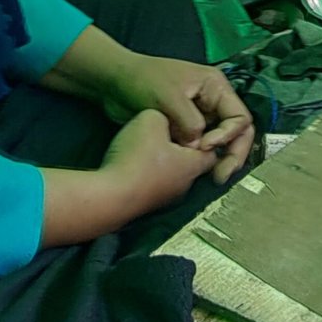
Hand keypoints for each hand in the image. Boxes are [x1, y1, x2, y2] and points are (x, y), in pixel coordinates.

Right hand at [101, 110, 217, 213]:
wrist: (110, 197)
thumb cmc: (136, 158)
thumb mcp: (151, 119)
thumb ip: (165, 115)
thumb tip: (164, 121)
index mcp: (193, 165)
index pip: (211, 149)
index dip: (201, 134)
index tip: (185, 124)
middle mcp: (184, 186)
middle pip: (189, 161)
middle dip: (179, 146)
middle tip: (163, 132)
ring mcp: (165, 199)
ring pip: (170, 174)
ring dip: (161, 160)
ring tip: (143, 146)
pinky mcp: (146, 206)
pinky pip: (152, 184)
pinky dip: (146, 173)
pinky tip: (131, 163)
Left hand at [105, 54, 253, 182]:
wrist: (114, 82)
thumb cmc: (142, 81)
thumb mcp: (169, 98)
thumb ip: (189, 123)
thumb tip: (200, 148)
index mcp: (215, 87)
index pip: (239, 117)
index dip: (228, 135)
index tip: (205, 147)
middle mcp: (212, 102)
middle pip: (236, 132)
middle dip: (232, 154)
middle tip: (221, 176)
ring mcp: (199, 116)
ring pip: (220, 143)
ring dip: (217, 160)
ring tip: (212, 178)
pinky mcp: (185, 129)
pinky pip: (201, 147)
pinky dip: (201, 160)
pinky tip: (195, 172)